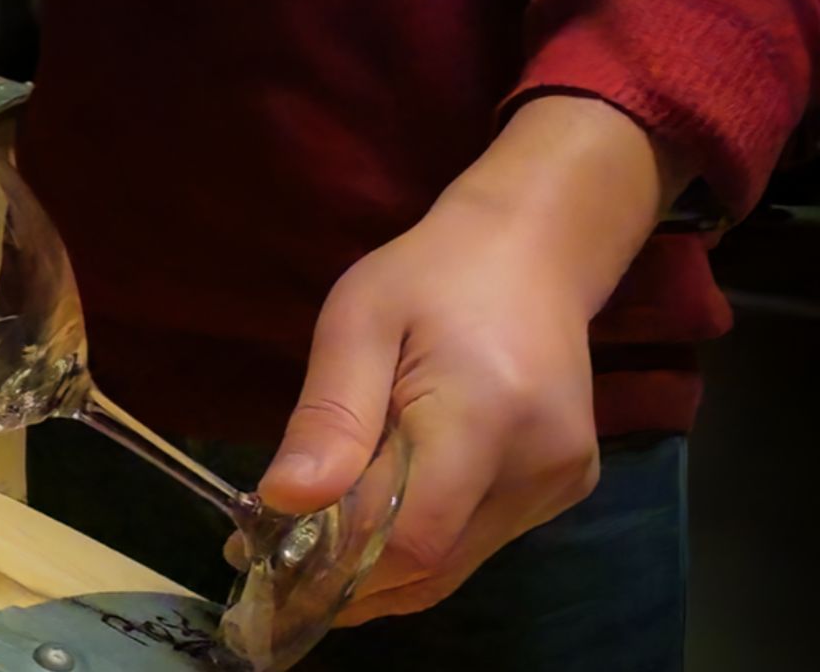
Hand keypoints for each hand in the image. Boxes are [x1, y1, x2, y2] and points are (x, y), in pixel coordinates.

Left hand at [258, 96, 689, 623]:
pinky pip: (477, 542)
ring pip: (454, 566)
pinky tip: (378, 507)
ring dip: (380, 565)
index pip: (409, 536)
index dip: (334, 563)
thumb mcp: (357, 322)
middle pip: (431, 565)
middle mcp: (539, 466)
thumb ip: (329, 416)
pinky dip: (420, 541)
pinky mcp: (564, 488)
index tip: (261, 555)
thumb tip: (283, 502)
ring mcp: (560, 483)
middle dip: (347, 575)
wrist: (532, 251)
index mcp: (488, 417)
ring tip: (315, 536)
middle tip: (271, 557)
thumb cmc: (432, 275)